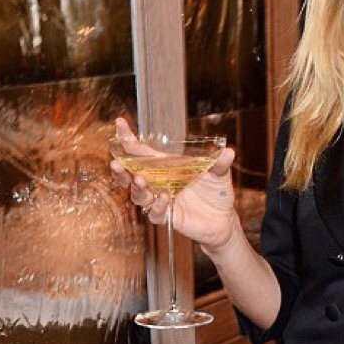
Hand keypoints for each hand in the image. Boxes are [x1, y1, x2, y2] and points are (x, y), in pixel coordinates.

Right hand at [110, 118, 239, 251]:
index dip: (129, 138)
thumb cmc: (217, 193)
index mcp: (166, 167)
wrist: (223, 219)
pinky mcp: (167, 217)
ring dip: (136, 187)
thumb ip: (220, 164)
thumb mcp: (220, 175)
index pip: (142, 152)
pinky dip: (157, 205)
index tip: (120, 123)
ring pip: (138, 195)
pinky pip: (154, 213)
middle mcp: (159, 182)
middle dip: (121, 169)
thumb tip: (227, 152)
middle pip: (131, 174)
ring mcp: (160, 200)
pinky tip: (164, 198)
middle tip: (115, 163)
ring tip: (139, 179)